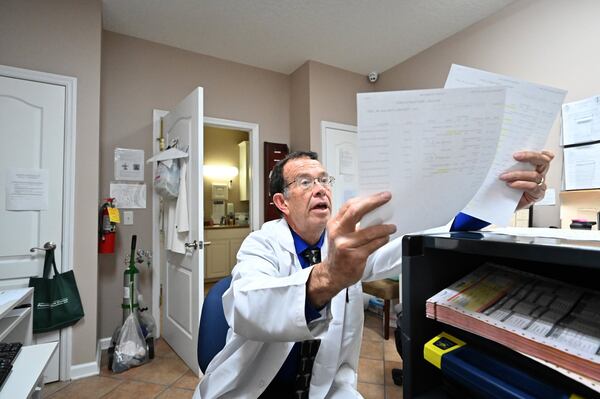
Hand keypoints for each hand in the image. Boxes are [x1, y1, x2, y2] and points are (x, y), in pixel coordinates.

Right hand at [307, 192, 395, 306]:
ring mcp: (345, 245)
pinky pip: (373, 245)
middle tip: (386, 198)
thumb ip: (351, 222)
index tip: (380, 195)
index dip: (366, 199)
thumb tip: (373, 210)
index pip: (349, 205)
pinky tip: (386, 238)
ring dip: (383, 228)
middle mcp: (337, 233)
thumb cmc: (340, 252)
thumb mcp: (340, 234)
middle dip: (373, 202)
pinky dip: (382, 240)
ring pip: (368, 231)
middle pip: (355, 212)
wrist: (333, 275)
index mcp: (334, 224)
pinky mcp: (354, 257)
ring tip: (392, 227)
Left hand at [500, 150, 553, 209]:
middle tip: (515, 156)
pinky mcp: (537, 194)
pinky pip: (532, 187)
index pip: (542, 156)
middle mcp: (540, 174)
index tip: (525, 148)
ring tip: (504, 176)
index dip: (537, 151)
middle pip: (543, 161)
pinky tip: (511, 184)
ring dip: (517, 174)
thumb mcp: (509, 173)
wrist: (504, 205)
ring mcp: (540, 184)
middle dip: (530, 156)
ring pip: (535, 175)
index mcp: (535, 167)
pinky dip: (520, 184)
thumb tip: (503, 155)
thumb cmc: (508, 189)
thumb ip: (511, 165)